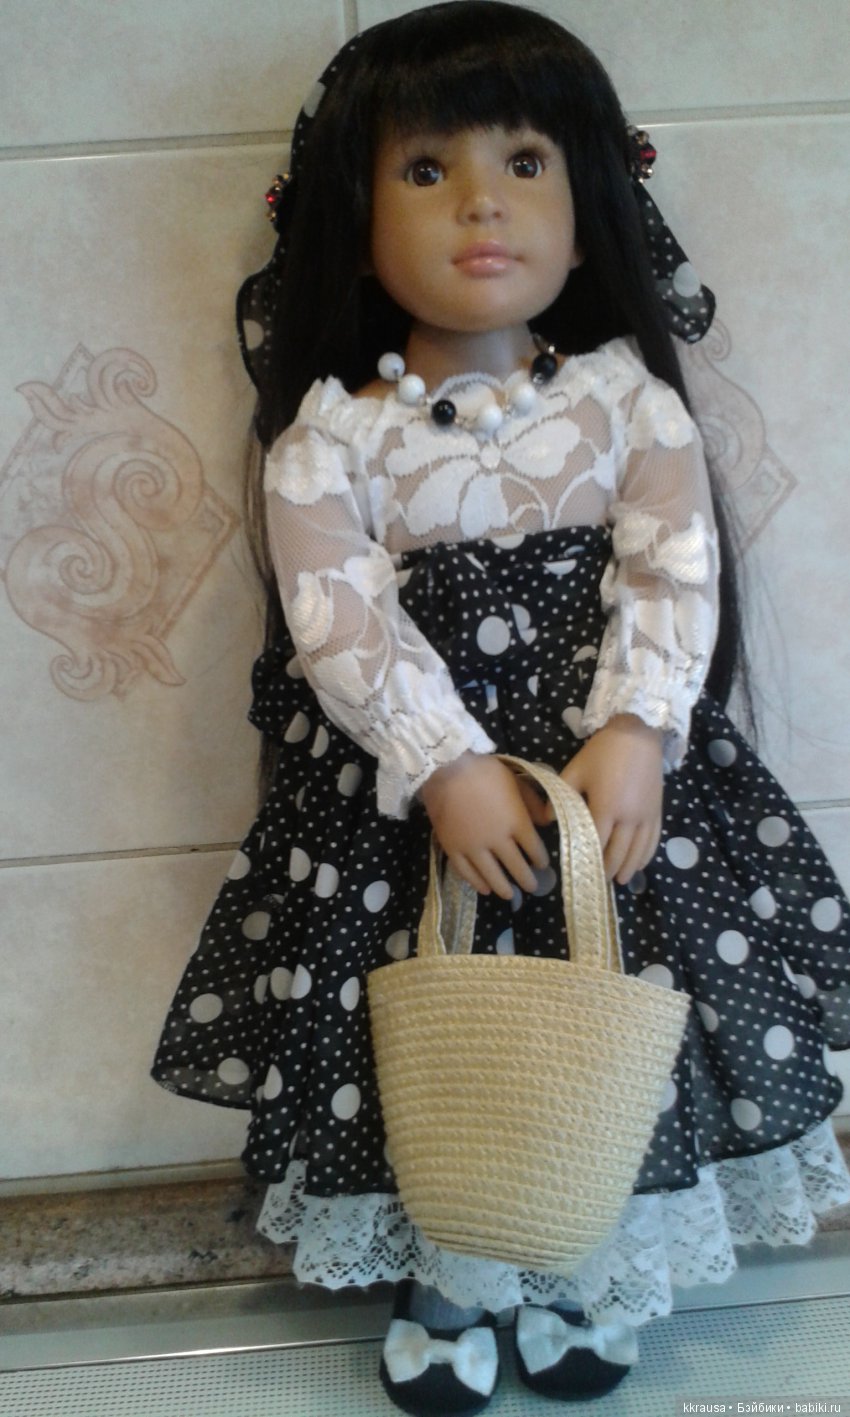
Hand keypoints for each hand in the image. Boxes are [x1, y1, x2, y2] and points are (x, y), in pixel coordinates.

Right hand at [420, 752, 549, 899]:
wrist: (445, 769)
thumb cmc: (484, 771)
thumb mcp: (515, 779)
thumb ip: (532, 802)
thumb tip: (546, 822)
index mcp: (516, 822)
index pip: (534, 849)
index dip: (540, 859)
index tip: (542, 865)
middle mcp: (498, 840)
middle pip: (516, 867)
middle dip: (527, 879)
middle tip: (532, 887)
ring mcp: (474, 847)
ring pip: (492, 875)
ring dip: (504, 888)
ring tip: (511, 895)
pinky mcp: (453, 849)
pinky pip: (466, 872)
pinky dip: (476, 883)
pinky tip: (484, 889)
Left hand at [554, 715, 663, 883]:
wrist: (638, 732)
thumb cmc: (603, 751)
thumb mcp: (576, 770)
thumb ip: (561, 797)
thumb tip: (548, 821)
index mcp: (605, 807)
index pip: (596, 843)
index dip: (589, 859)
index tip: (580, 872)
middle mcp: (628, 816)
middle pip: (618, 852)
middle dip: (608, 869)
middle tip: (598, 881)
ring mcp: (646, 815)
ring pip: (638, 851)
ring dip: (628, 868)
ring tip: (618, 880)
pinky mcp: (657, 810)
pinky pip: (654, 840)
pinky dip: (646, 855)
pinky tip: (639, 864)